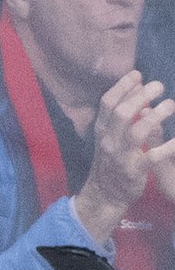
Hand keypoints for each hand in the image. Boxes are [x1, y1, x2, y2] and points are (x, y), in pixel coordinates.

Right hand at [74, 71, 174, 242]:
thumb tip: (137, 90)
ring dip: (155, 116)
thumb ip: (120, 116)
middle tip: (159, 86)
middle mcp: (109, 141)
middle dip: (141, 96)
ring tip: (170, 105)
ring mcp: (120, 157)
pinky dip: (167, 147)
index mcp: (102, 131)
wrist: (104, 195)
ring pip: (136, 132)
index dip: (122, 87)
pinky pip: (152, 157)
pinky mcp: (134, 171)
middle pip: (121, 113)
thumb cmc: (111, 163)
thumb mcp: (109, 138)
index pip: (107, 104)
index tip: (138, 74)